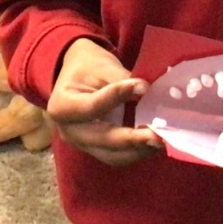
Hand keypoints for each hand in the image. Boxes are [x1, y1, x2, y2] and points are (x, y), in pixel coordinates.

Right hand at [47, 38, 162, 166]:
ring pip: (111, 156)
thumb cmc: (88, 68)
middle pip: (102, 139)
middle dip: (131, 139)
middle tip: (157, 136)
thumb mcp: (101, 67)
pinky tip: (153, 141)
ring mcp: (81, 144)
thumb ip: (122, 80)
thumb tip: (146, 91)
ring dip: (137, 150)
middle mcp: (68, 131)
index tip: (144, 86)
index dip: (118, 96)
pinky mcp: (95, 150)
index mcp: (61, 106)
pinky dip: (135, 151)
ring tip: (161, 139)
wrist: (76, 75)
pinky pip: (116, 157)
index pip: (92, 106)